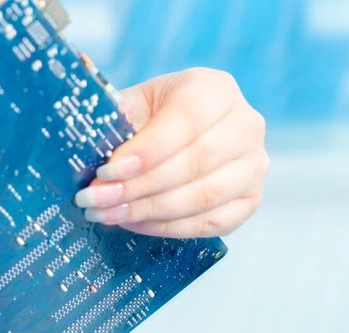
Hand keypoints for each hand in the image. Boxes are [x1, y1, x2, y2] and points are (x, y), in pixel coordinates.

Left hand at [74, 68, 267, 237]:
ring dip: (150, 211)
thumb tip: (95, 163)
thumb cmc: (152, 116)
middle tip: (98, 199)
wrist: (176, 132)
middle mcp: (245, 124)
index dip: (146, 151)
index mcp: (215, 89)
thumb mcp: (133, 107)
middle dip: (139, 186)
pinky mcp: (250, 199)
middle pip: (195, 163)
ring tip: (109, 214)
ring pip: (204, 196)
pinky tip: (135, 223)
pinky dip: (169, 227)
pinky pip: (212, 222)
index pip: (186, 120)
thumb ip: (116, 128)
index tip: (107, 171)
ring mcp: (254, 164)